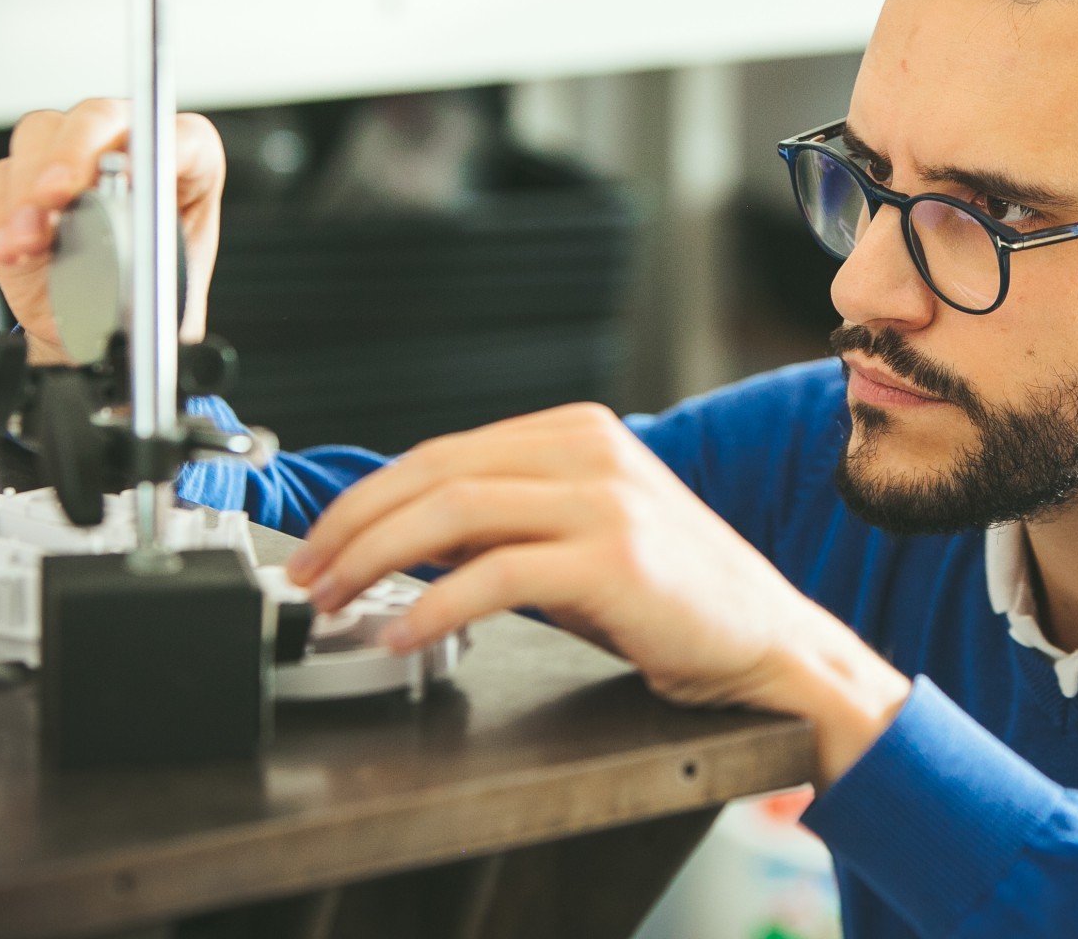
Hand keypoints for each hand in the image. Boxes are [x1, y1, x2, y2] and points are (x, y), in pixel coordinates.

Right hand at [0, 99, 226, 364]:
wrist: (100, 326)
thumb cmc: (146, 299)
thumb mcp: (170, 288)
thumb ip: (160, 259)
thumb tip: (138, 245)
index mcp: (186, 167)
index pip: (187, 139)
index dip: (162, 148)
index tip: (134, 176)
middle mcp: (128, 146)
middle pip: (101, 118)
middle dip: (74, 153)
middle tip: (59, 193)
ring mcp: (72, 155)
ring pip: (42, 135)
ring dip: (29, 186)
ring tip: (33, 239)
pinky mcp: (23, 179)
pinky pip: (2, 177)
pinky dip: (2, 215)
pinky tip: (14, 249)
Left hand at [286, 402, 911, 783]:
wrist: (770, 643)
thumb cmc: (674, 601)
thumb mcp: (577, 545)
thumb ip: (502, 530)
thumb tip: (403, 546)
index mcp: (577, 433)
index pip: (442, 452)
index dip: (367, 498)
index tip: (320, 542)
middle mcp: (590, 451)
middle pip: (435, 473)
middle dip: (353, 526)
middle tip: (307, 574)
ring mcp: (606, 499)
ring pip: (455, 511)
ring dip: (375, 559)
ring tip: (336, 601)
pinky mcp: (616, 557)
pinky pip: (498, 573)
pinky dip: (436, 605)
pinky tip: (402, 634)